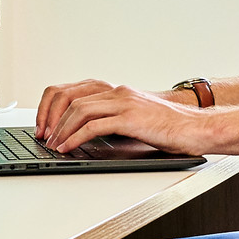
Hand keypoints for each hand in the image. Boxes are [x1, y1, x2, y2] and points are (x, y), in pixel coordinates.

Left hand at [34, 77, 211, 155]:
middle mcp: (117, 92)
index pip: (72, 90)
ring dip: (61, 129)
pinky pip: (93, 126)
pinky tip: (68, 148)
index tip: (45, 125)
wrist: (194, 128)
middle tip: (44, 137)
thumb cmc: (169, 128)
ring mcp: (123, 103)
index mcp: (116, 91)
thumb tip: (85, 134)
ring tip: (53, 145)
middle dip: (51, 118)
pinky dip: (75, 137)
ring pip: (78, 110)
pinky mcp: (129, 118)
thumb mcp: (135, 118)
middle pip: (70, 98)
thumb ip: (113, 119)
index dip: (53, 107)